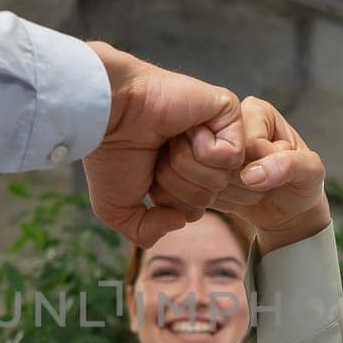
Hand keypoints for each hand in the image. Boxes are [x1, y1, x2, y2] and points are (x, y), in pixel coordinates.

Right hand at [82, 42, 243, 247]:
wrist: (109, 114)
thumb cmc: (109, 155)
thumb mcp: (118, 210)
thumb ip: (146, 231)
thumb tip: (181, 221)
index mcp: (178, 172)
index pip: (195, 211)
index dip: (170, 203)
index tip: (148, 176)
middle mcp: (199, 153)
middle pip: (210, 197)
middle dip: (178, 184)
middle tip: (158, 154)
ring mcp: (216, 131)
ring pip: (222, 178)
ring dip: (187, 165)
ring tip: (169, 139)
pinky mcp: (228, 111)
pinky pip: (233, 155)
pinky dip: (204, 148)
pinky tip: (186, 128)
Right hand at [207, 98, 330, 253]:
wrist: (286, 208)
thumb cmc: (301, 183)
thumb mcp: (309, 172)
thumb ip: (289, 166)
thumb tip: (252, 174)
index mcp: (257, 110)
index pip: (243, 140)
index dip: (257, 165)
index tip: (273, 172)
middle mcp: (228, 121)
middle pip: (218, 154)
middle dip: (240, 179)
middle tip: (260, 186)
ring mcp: (209, 145)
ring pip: (203, 171)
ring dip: (227, 192)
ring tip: (249, 192)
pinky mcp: (198, 166)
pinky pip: (194, 186)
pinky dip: (214, 200)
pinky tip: (233, 199)